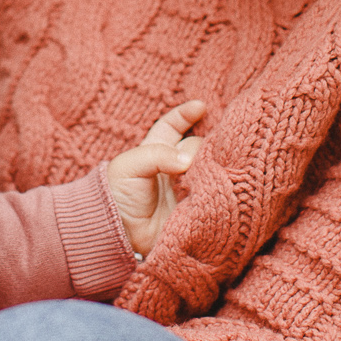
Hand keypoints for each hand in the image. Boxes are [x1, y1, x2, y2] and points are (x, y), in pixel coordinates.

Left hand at [106, 100, 205, 255]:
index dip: (185, 114)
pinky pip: (214, 192)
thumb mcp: (128, 166)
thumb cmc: (116, 195)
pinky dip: (219, 186)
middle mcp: (175, 165)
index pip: (172, 126)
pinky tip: (223, 183)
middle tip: (205, 152)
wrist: (118, 233)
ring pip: (210, 167)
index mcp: (156, 150)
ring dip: (215, 164)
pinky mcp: (197, 206)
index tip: (200, 106)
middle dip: (203, 144)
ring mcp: (188, 185)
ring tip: (217, 166)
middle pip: (197, 146)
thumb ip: (157, 155)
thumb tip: (188, 160)